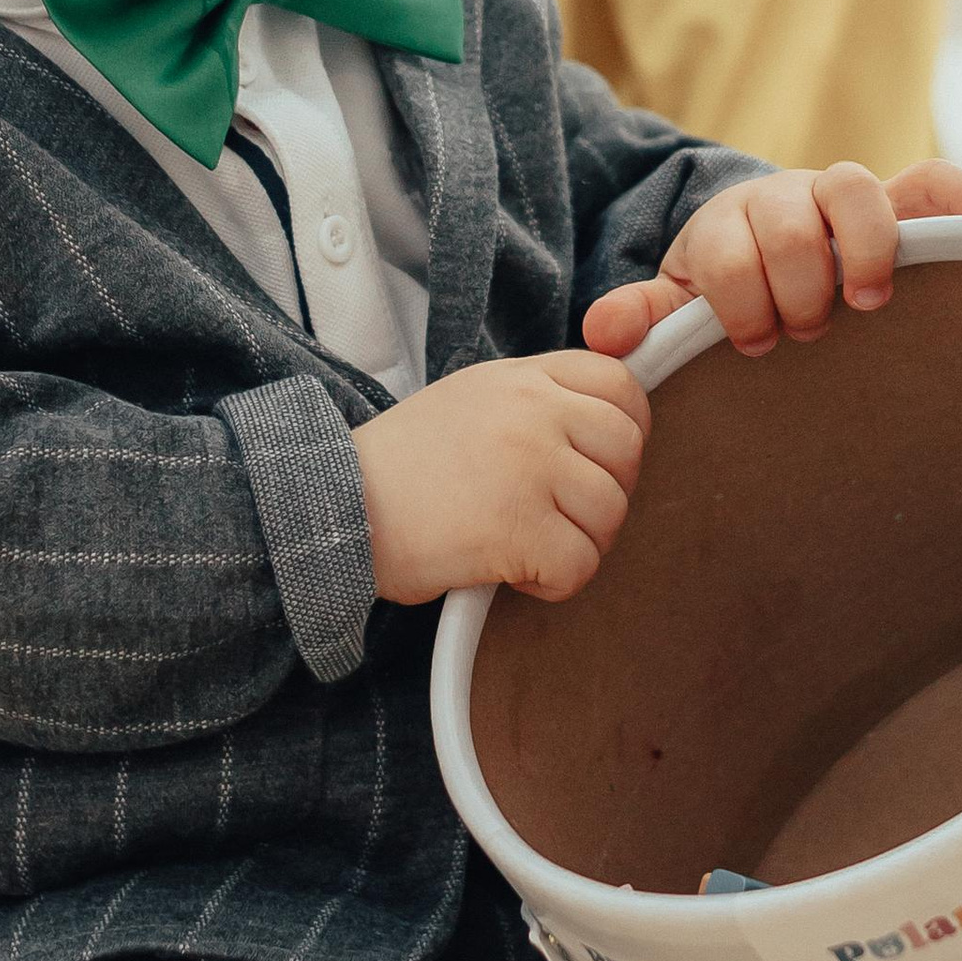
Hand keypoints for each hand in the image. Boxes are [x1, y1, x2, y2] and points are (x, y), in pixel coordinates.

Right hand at [354, 351, 651, 606]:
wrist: (334, 507)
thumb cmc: (403, 466)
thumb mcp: (472, 399)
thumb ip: (536, 402)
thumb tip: (603, 429)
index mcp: (523, 377)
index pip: (620, 385)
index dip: (625, 430)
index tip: (597, 463)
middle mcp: (532, 411)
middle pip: (627, 451)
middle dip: (605, 494)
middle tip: (559, 516)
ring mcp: (528, 467)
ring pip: (611, 513)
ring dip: (578, 543)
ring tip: (526, 546)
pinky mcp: (517, 527)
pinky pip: (580, 565)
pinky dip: (552, 583)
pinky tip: (512, 572)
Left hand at [581, 159, 961, 362]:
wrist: (774, 251)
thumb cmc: (731, 291)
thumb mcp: (684, 303)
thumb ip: (649, 318)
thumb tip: (604, 334)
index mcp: (728, 224)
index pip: (725, 250)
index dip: (737, 298)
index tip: (753, 341)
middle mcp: (788, 198)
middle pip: (788, 223)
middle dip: (794, 287)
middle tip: (802, 330)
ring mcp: (847, 196)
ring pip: (856, 189)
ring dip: (862, 248)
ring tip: (865, 301)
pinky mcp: (903, 207)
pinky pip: (937, 184)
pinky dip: (955, 204)